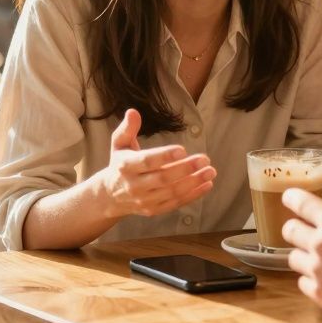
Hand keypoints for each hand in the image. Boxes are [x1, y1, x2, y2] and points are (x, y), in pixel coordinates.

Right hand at [92, 109, 215, 218]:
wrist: (111, 195)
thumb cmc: (120, 164)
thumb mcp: (119, 144)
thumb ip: (127, 129)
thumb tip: (133, 112)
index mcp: (126, 166)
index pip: (147, 161)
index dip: (165, 156)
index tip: (183, 150)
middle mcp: (134, 185)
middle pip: (163, 178)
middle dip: (185, 169)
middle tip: (205, 159)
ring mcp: (144, 200)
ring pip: (172, 193)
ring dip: (193, 182)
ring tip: (210, 171)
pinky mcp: (154, 210)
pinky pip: (176, 203)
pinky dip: (193, 195)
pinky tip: (207, 184)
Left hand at [282, 152, 321, 322]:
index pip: (300, 203)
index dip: (292, 197)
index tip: (290, 196)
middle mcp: (319, 245)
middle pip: (290, 231)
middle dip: (294, 225)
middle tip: (303, 225)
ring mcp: (318, 272)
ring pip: (293, 258)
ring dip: (301, 253)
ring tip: (316, 253)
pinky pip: (303, 284)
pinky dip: (310, 279)